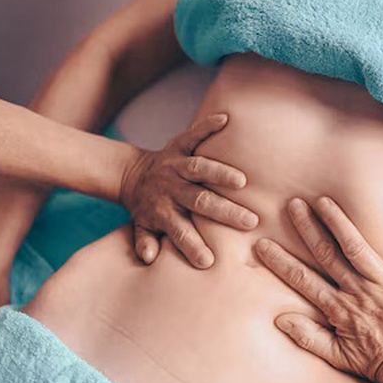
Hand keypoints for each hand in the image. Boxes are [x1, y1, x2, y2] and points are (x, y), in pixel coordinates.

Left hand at [120, 113, 258, 267]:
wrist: (133, 175)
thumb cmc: (147, 208)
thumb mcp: (142, 229)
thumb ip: (145, 243)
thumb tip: (150, 259)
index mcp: (162, 212)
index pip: (178, 232)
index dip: (192, 246)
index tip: (209, 262)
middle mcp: (170, 188)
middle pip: (197, 200)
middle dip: (223, 211)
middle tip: (249, 222)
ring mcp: (175, 165)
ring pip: (197, 168)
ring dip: (219, 173)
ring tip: (243, 181)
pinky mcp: (178, 145)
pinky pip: (193, 134)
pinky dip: (207, 126)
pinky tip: (226, 119)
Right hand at [255, 187, 382, 382]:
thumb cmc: (381, 365)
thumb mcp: (339, 358)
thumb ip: (309, 338)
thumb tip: (279, 320)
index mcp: (341, 309)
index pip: (303, 280)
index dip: (281, 262)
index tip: (263, 245)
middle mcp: (361, 291)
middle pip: (327, 254)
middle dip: (308, 229)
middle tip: (294, 205)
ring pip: (357, 246)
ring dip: (339, 221)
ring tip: (324, 200)